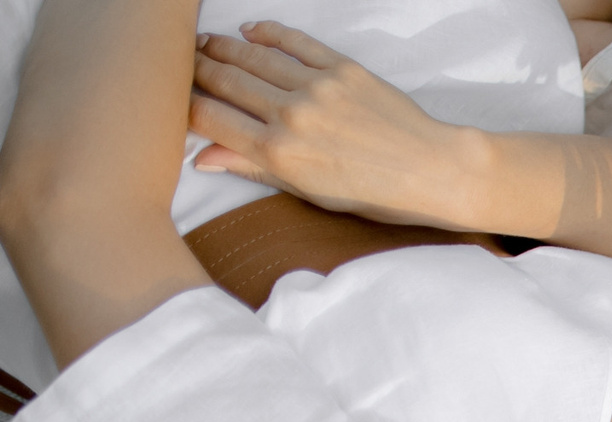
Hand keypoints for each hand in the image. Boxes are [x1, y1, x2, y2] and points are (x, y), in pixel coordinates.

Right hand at [189, 22, 471, 229]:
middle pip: (224, 82)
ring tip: (204, 45)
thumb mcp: (310, 194)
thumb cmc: (376, 195)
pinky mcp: (341, 68)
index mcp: (278, 154)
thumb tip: (203, 156)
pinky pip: (293, 41)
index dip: (184, 106)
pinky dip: (267, 32)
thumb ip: (254, 169)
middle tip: (180, 65)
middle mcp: (291, 116)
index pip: (209, 119)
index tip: (172, 99)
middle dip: (196, 71)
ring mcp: (316, 88)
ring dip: (221, 47)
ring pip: (251, 57)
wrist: (435, 173)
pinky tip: (250, 31)